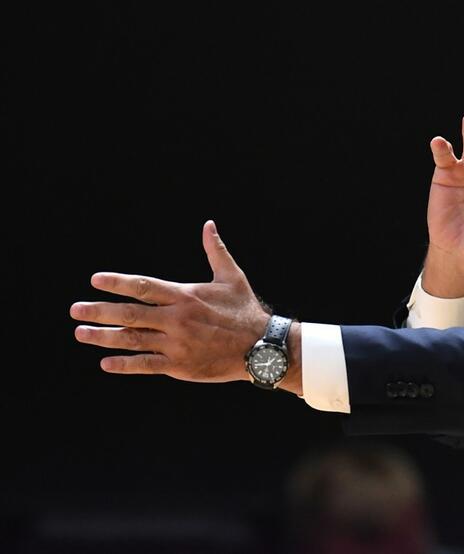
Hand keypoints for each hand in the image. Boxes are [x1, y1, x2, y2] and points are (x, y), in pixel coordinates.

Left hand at [71, 220, 271, 383]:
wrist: (262, 347)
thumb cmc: (245, 310)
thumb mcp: (232, 277)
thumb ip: (215, 250)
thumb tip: (208, 225)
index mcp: (185, 295)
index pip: (144, 286)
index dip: (118, 283)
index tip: (95, 280)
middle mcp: (177, 319)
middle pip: (130, 313)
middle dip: (99, 311)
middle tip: (75, 310)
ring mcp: (177, 344)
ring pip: (132, 339)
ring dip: (104, 336)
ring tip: (81, 333)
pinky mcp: (180, 365)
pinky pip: (146, 364)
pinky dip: (124, 364)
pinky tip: (105, 362)